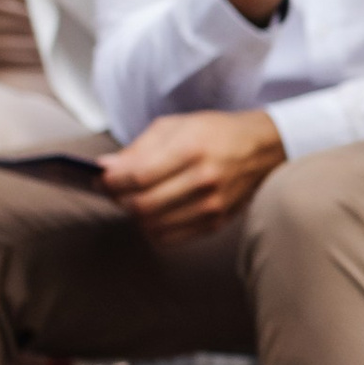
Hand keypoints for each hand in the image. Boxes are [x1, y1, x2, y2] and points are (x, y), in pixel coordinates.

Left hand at [100, 111, 285, 244]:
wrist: (262, 148)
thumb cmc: (215, 133)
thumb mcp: (175, 126)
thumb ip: (139, 148)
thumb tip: (106, 168)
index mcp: (191, 149)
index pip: (138, 176)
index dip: (111, 181)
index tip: (101, 178)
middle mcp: (203, 180)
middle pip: (143, 205)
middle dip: (119, 199)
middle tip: (114, 190)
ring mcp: (211, 206)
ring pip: (153, 226)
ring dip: (135, 216)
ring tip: (134, 199)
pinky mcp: (216, 223)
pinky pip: (171, 238)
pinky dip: (153, 229)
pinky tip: (154, 214)